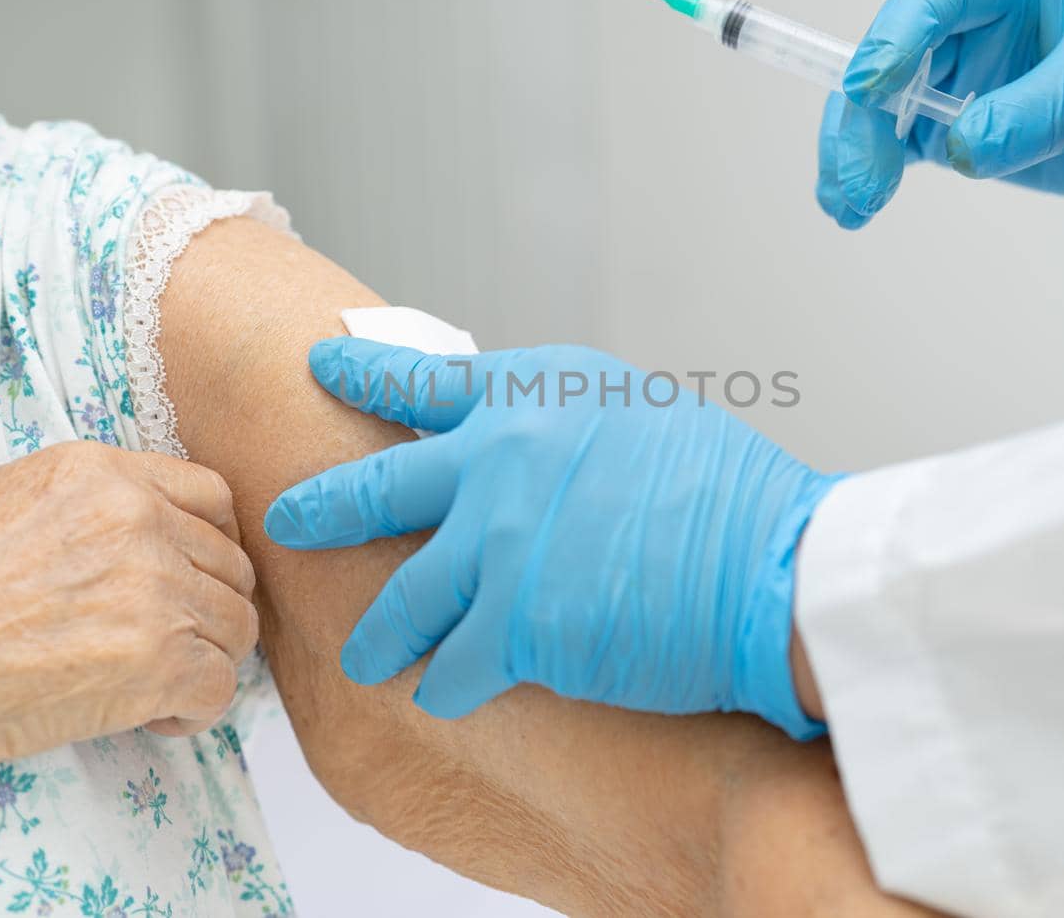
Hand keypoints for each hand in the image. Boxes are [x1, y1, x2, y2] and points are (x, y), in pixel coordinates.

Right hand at [0, 441, 258, 768]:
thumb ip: (86, 503)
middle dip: (211, 605)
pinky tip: (157, 716)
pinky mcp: (162, 662)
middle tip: (175, 638)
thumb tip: (135, 530)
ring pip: (236, 626)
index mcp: (104, 477)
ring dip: (207, 656)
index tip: (204, 569)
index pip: (210, 496)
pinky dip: (197, 708)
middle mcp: (141, 525)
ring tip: (158, 681)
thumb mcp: (5, 499)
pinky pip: (220, 686)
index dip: (216, 538)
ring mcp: (158, 593)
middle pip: (231, 566)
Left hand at [264, 339, 839, 739]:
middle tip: (286, 520)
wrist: (777, 569)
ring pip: (401, 597)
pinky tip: (439, 696)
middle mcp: (497, 459)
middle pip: (378, 487)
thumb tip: (524, 450)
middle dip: (321, 508)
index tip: (322, 368)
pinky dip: (444, 685)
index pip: (422, 383)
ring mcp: (496, 544)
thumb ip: (560, 428)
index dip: (363, 374)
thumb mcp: (639, 415)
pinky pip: (450, 665)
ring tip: (363, 656)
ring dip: (379, 632)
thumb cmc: (732, 493)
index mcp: (534, 394)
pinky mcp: (511, 625)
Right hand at [818, 0, 1063, 228]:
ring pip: (880, 108)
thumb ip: (1041, 112)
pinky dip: (872, 175)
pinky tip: (854, 208)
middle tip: (859, 179)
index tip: (872, 89)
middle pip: (890, 59)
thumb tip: (962, 151)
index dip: (896, 37)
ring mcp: (961, 75)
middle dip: (864, 117)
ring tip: (852, 206)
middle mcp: (973, 19)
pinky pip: (898, 146)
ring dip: (855, 153)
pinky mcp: (958, 126)